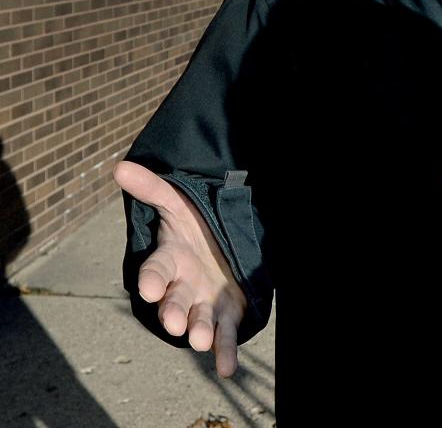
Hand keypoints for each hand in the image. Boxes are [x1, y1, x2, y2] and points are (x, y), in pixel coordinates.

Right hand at [114, 161, 247, 376]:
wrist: (222, 244)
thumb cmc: (194, 226)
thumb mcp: (177, 203)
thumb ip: (152, 189)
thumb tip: (119, 167)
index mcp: (169, 261)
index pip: (155, 271)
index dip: (151, 280)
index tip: (148, 289)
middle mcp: (182, 287)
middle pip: (173, 302)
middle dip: (172, 312)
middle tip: (172, 321)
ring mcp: (203, 303)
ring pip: (198, 321)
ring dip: (199, 332)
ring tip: (200, 340)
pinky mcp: (225, 315)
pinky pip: (225, 336)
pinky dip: (225, 353)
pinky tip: (227, 369)